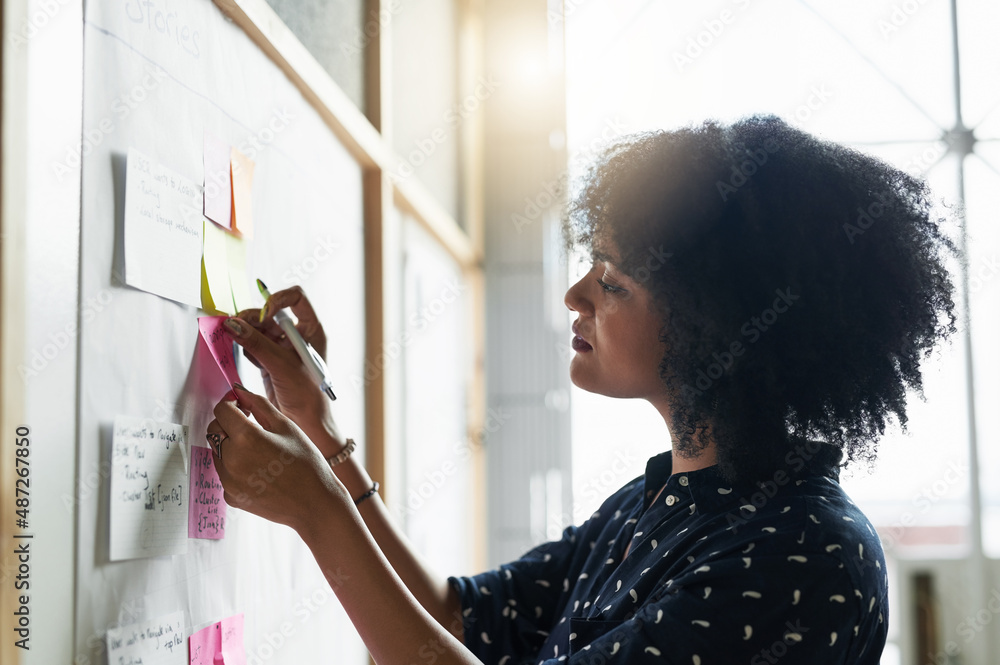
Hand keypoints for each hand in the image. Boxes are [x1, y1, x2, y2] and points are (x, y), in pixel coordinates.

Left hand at [207, 386, 347, 531]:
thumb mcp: (286, 426)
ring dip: (230, 446)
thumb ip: (259, 404)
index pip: (221, 411)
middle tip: (251, 427)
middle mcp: (231, 460)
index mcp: (246, 438)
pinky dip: (235, 467)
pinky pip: (225, 473)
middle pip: (215, 430)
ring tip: (258, 451)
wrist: (314, 503)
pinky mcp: (231, 496)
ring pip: (217, 452)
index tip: (241, 406)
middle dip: (228, 423)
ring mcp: (229, 481)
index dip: (231, 404)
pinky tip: (259, 470)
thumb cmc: (306, 463)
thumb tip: (238, 390)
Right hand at [223, 286, 342, 453]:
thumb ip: (257, 343)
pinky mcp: (272, 359)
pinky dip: (245, 345)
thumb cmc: (308, 394)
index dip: (277, 299)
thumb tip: (233, 324)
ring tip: (231, 335)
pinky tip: (240, 349)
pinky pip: (255, 344)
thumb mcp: (281, 365)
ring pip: (260, 329)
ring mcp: (284, 347)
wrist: (307, 422)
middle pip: (271, 313)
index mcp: (311, 330)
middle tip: (233, 324)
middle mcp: (298, 335)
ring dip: (245, 331)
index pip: (296, 298)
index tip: (263, 313)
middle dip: (252, 317)